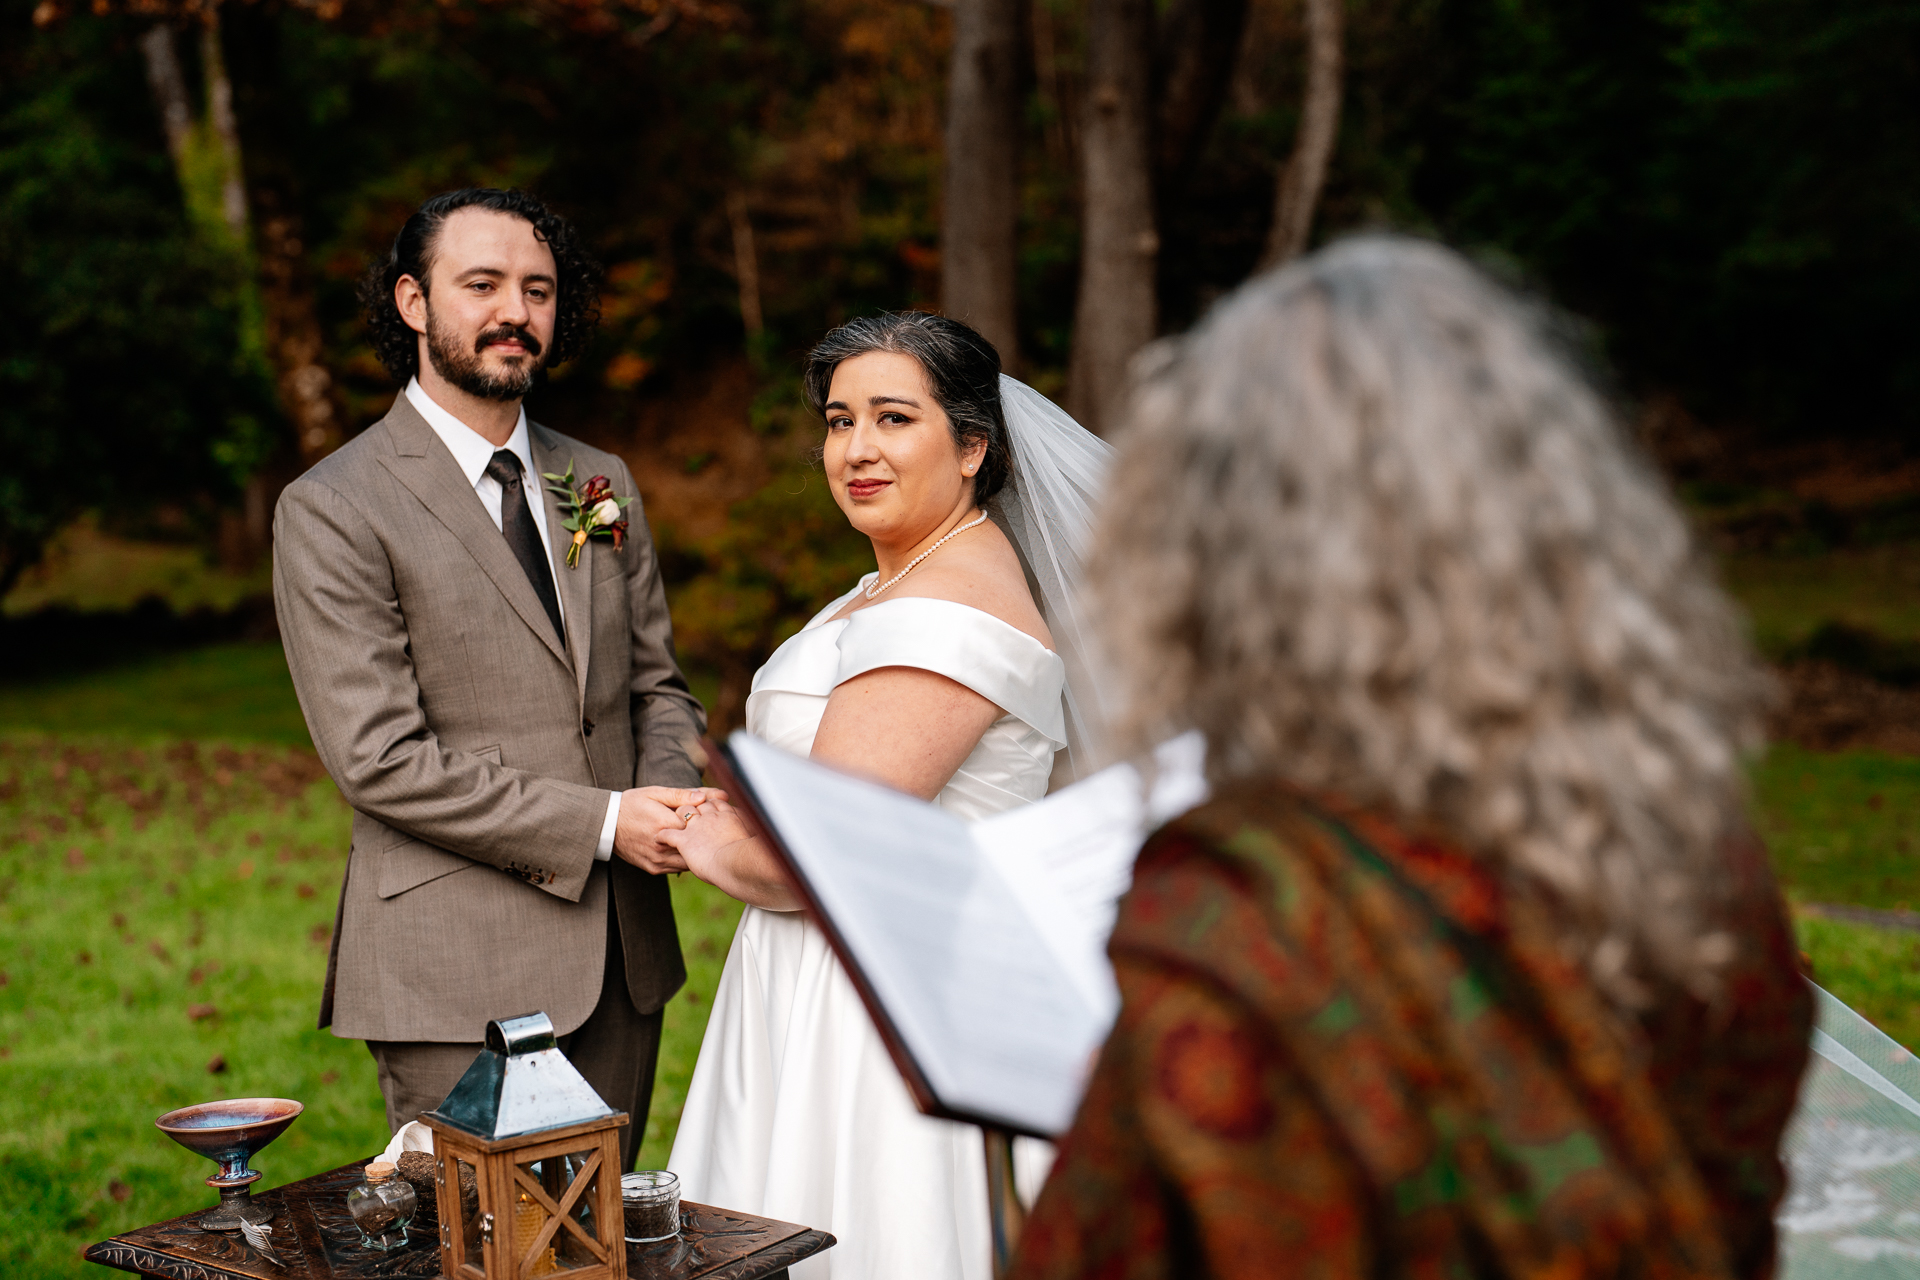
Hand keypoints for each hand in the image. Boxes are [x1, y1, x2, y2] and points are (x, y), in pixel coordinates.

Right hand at [613, 786, 716, 873]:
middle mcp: (662, 845)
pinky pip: (677, 868)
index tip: (708, 815)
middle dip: (704, 838)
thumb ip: (680, 795)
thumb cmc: (631, 804)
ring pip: (689, 861)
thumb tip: (703, 797)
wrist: (606, 825)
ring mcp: (658, 859)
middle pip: (696, 846)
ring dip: (694, 851)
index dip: (706, 820)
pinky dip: (683, 859)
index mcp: (666, 823)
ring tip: (697, 840)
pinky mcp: (653, 868)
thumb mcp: (654, 793)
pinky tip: (683, 849)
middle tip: (707, 830)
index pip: (699, 825)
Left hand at [658, 798, 799, 910]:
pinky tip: (656, 839)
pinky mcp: (684, 841)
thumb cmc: (755, 855)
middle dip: (695, 805)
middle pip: (700, 804)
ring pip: (682, 814)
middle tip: (689, 809)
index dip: (714, 803)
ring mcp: (697, 828)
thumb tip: (785, 836)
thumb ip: (766, 832)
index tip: (712, 804)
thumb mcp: (763, 839)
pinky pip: (668, 834)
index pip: (719, 802)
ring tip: (670, 821)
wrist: (738, 865)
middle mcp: (713, 817)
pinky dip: (661, 836)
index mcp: (731, 815)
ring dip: (677, 817)